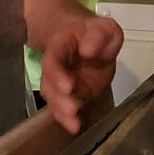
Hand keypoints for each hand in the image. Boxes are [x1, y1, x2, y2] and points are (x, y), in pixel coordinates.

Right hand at [40, 15, 123, 134]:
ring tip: (73, 122)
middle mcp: (55, 66)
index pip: (53, 58)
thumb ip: (99, 35)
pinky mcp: (69, 95)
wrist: (87, 41)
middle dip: (59, 98)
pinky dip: (67, 119)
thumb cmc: (95, 34)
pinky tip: (74, 126)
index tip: (68, 86)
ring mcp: (60, 82)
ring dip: (62, 111)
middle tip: (71, 108)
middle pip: (49, 82)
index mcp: (61, 45)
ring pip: (54, 98)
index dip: (57, 73)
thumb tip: (88, 49)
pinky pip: (63, 108)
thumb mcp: (104, 27)